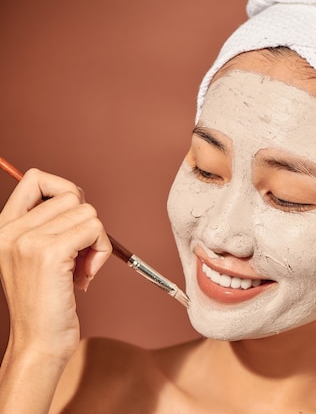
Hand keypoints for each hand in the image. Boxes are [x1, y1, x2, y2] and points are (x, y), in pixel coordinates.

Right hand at [0, 168, 110, 360]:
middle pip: (72, 195)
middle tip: (80, 255)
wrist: (38, 341)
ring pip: (88, 212)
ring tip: (81, 268)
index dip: (66, 190)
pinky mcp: (50, 253)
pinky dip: (100, 251)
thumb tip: (78, 199)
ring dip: (96, 240)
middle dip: (86, 223)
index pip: (36, 178)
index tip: (75, 219)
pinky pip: (94, 229)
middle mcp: (10, 230)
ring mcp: (28, 240)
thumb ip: (47, 226)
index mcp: (3, 227)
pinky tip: (86, 275)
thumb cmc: (45, 301)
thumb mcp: (35, 257)